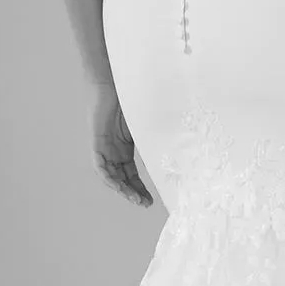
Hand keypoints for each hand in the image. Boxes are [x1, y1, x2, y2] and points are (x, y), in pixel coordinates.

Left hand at [91, 83, 151, 205]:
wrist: (117, 81)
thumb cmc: (133, 98)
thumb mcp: (150, 123)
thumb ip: (159, 136)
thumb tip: (186, 145)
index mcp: (125, 147)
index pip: (132, 174)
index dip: (140, 187)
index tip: (151, 200)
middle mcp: (114, 150)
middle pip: (122, 179)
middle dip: (134, 193)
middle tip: (146, 204)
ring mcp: (105, 147)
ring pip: (111, 176)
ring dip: (123, 190)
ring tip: (136, 200)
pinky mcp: (97, 143)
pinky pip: (100, 167)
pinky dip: (109, 178)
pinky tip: (119, 187)